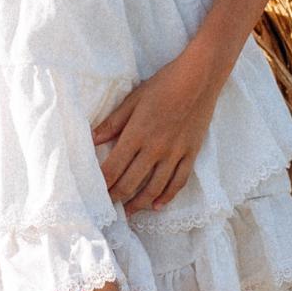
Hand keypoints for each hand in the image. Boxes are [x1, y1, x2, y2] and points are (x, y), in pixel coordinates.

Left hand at [92, 49, 221, 213]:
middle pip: (131, 182)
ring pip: (154, 188)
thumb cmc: (164, 84)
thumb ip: (113, 122)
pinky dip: (167, 196)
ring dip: (139, 203)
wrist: (199, 79)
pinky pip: (178, 181)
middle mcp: (155, 148)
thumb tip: (92, 139)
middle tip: (107, 206)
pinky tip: (158, 206)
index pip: (114, 167)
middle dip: (116, 197)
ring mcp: (175, 153)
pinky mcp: (191, 154)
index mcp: (137, 134)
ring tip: (129, 212)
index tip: (93, 192)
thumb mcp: (133, 99)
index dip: (103, 183)